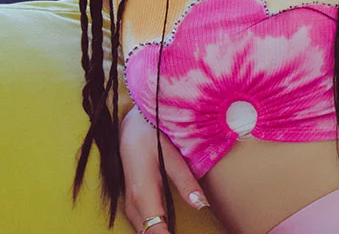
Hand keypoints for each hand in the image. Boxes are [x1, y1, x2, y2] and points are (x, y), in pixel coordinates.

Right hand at [121, 107, 208, 228]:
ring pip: (140, 227)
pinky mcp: (131, 196)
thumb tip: (202, 205)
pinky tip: (163, 229)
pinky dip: (150, 228)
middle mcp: (133, 200)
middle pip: (145, 231)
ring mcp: (129, 199)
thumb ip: (186, 182)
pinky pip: (139, 220)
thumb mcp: (173, 156)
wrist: (132, 123)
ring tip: (173, 233)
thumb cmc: (154, 135)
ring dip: (155, 232)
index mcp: (144, 191)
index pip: (154, 227)